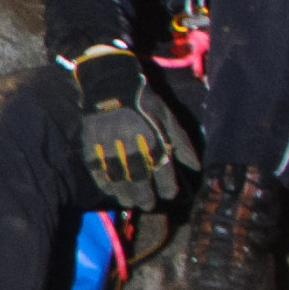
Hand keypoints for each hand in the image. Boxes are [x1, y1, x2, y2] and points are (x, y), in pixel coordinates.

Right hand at [68, 50, 194, 210]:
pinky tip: (111, 190)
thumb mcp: (168, 118)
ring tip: (130, 202)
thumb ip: (182, 143)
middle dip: (145, 196)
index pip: (163, 171)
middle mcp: (133, 146)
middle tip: (148, 205)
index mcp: (154, 139)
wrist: (110, 84)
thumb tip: (195, 166)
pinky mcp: (93, 145)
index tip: (169, 194)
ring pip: (119, 179)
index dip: (167, 187)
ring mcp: (110, 147)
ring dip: (125, 194)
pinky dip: (105, 183)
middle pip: (140, 180)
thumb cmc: (144, 102)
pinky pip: (98, 171)